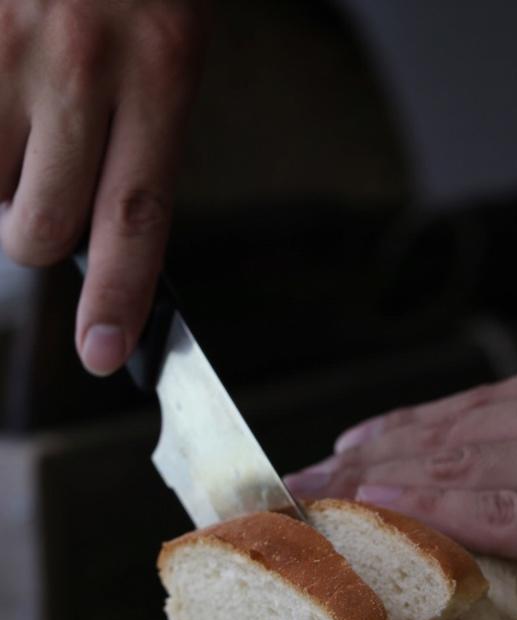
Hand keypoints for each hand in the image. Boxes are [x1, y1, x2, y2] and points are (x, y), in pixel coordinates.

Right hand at [0, 0, 208, 374]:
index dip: (118, 297)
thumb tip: (100, 236)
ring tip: (17, 109)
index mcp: (160, 68)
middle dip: (35, 233)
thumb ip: (138, 138)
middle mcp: (81, 62)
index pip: (136, 218)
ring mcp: (5, 44)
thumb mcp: (168, 40)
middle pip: (39, 228)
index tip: (100, 351)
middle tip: (40, 190)